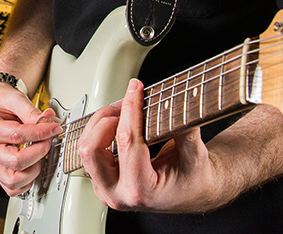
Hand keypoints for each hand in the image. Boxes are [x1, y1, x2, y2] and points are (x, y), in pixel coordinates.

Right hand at [0, 80, 63, 195]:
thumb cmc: (1, 105)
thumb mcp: (15, 99)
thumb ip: (31, 111)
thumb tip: (48, 122)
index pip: (17, 135)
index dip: (40, 133)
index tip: (54, 127)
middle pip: (15, 162)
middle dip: (39, 152)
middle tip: (48, 140)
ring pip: (12, 181)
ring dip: (33, 170)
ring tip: (39, 154)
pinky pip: (11, 188)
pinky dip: (26, 182)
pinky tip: (32, 166)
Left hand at [77, 79, 221, 213]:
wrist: (194, 192)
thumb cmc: (195, 179)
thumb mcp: (196, 155)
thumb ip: (184, 129)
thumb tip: (174, 101)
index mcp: (141, 191)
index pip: (127, 141)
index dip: (130, 109)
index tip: (135, 88)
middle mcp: (117, 194)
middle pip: (92, 148)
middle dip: (108, 119)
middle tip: (128, 103)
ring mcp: (106, 190)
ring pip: (86, 148)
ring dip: (101, 123)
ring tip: (123, 111)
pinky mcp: (102, 181)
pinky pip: (90, 151)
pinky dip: (101, 131)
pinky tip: (118, 122)